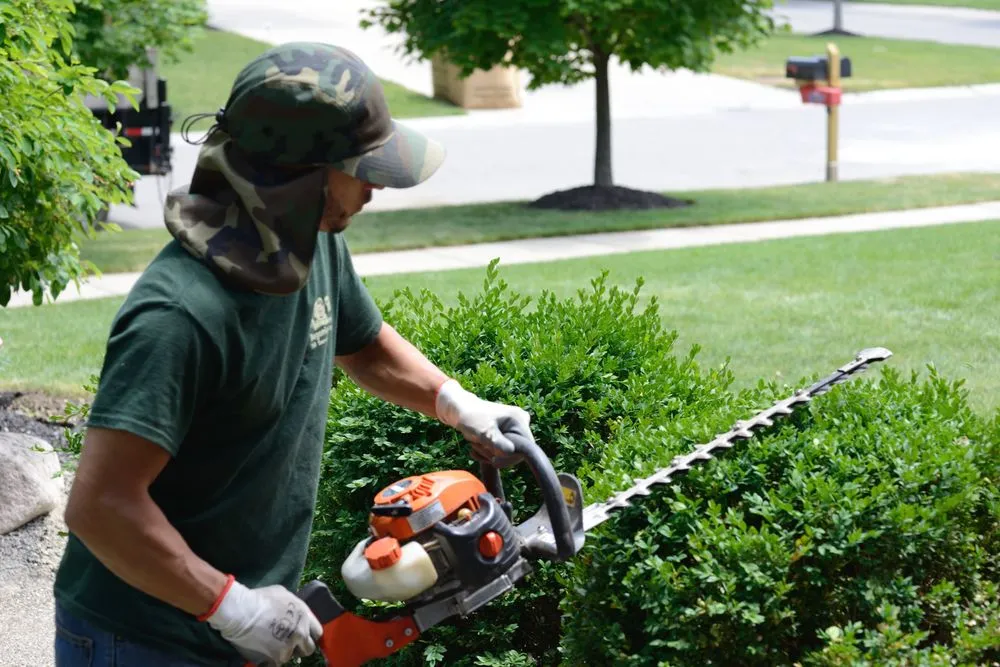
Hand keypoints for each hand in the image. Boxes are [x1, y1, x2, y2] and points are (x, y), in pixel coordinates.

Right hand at [202, 578, 321, 665]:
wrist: (241, 611)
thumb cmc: (261, 598)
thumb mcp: (283, 594)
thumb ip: (294, 607)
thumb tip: (293, 612)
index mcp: (304, 617)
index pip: (317, 632)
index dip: (310, 635)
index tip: (302, 636)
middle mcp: (300, 633)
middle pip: (308, 649)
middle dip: (300, 647)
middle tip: (288, 644)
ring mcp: (288, 648)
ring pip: (290, 656)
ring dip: (282, 652)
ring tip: (269, 644)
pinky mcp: (275, 658)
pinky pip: (275, 663)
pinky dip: (270, 660)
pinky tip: (262, 650)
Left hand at [435, 379, 531, 463]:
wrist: (459, 410)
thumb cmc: (471, 417)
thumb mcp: (484, 432)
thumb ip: (498, 443)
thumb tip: (511, 453)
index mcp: (520, 420)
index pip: (527, 449)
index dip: (511, 458)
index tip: (493, 459)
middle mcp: (521, 423)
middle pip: (517, 453)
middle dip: (497, 455)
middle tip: (479, 447)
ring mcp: (514, 428)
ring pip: (508, 454)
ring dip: (490, 455)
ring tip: (475, 445)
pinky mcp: (507, 433)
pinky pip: (502, 451)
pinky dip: (488, 453)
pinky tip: (476, 448)